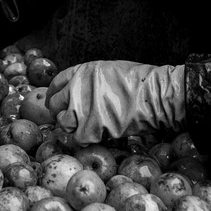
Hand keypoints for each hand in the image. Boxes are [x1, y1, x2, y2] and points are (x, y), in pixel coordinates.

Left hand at [45, 60, 184, 144]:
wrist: (156, 96)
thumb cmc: (140, 83)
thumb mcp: (109, 71)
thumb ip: (90, 81)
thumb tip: (80, 92)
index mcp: (82, 71)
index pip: (56, 84)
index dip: (54, 95)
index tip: (56, 103)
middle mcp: (77, 88)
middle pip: (55, 104)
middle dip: (60, 113)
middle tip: (70, 119)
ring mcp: (82, 108)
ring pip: (64, 123)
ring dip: (72, 127)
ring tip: (86, 127)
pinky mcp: (91, 128)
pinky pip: (79, 138)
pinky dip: (86, 139)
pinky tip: (98, 134)